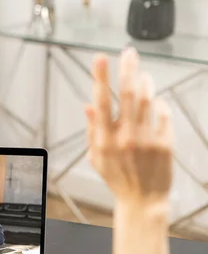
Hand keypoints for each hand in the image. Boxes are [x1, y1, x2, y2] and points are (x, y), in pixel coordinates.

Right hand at [86, 48, 172, 204]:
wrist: (143, 201)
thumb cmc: (117, 179)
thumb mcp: (96, 157)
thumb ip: (92, 130)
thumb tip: (88, 106)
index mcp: (104, 140)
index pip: (101, 101)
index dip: (100, 77)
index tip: (101, 58)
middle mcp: (125, 137)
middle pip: (128, 94)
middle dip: (127, 69)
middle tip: (129, 53)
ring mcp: (147, 140)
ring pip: (148, 101)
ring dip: (146, 83)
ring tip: (143, 74)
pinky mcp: (165, 143)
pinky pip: (164, 115)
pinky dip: (161, 105)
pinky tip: (158, 102)